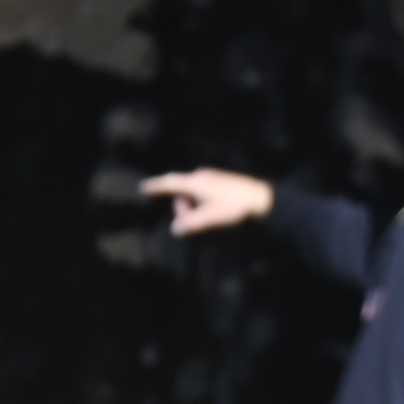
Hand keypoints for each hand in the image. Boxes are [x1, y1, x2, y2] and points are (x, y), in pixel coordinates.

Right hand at [143, 169, 273, 236]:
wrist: (260, 197)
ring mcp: (209, 175)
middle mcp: (200, 175)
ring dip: (193, 204)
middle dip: (182, 205)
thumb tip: (176, 229)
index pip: (170, 183)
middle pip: (181, 190)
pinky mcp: (217, 178)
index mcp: (195, 183)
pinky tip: (215, 208)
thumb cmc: (234, 207)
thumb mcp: (211, 218)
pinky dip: (201, 199)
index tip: (144, 187)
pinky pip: (201, 189)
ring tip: (208, 215)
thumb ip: (191, 223)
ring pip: (192, 191)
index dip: (156, 186)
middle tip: (192, 220)